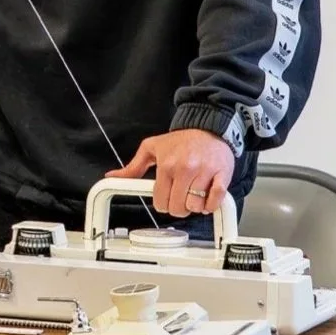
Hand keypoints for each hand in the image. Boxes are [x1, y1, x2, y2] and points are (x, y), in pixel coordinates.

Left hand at [116, 129, 235, 218]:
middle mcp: (185, 169)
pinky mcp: (222, 175)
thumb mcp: (152, 148)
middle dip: (178, 208)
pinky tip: (207, 199)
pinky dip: (211, 206)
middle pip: (177, 207)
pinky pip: (216, 201)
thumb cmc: (182, 140)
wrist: (209, 127)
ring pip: (195, 206)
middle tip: (180, 199)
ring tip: (194, 196)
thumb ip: (133, 167)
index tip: (166, 200)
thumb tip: (113, 176)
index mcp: (167, 165)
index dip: (162, 204)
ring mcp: (204, 172)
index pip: (160, 201)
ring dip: (195, 207)